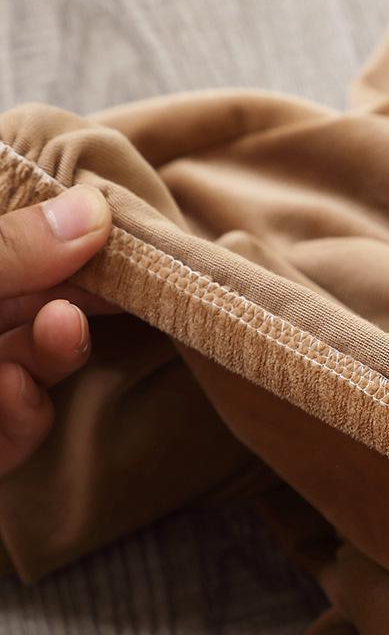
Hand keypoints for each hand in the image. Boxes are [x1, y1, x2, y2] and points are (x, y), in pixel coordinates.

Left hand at [0, 185, 111, 472]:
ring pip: (34, 360)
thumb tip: (93, 208)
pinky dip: (26, 411)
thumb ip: (8, 250)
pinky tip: (12, 391)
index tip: (125, 227)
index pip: (18, 239)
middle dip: (77, 293)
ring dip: (55, 347)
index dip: (67, 231)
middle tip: (130, 281)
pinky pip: (21, 425)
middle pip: (34, 299)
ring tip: (62, 328)